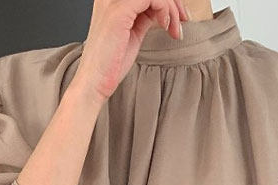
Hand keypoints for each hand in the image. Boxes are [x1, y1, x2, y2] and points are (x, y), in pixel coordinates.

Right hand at [75, 0, 189, 102]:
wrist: (94, 83)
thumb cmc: (110, 65)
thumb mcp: (133, 32)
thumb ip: (144, 16)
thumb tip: (163, 10)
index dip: (167, 1)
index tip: (178, 18)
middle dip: (173, 1)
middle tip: (183, 20)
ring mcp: (113, 1)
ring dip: (172, 8)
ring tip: (175, 29)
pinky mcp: (119, 10)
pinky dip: (165, 10)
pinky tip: (166, 27)